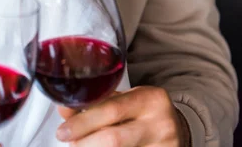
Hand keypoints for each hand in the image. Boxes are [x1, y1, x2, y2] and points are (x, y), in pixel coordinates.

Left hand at [56, 86, 189, 146]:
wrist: (178, 128)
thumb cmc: (145, 111)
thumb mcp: (127, 98)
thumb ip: (97, 102)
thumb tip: (64, 109)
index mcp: (150, 99)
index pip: (111, 110)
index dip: (83, 122)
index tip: (63, 130)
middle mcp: (159, 124)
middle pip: (113, 139)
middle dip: (84, 142)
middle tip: (69, 141)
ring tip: (81, 145)